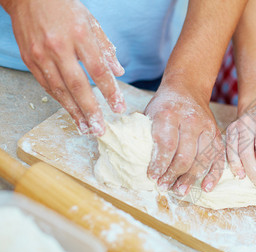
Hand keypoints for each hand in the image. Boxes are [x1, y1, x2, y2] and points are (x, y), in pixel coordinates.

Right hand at [5, 0, 124, 134]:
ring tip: (85, 128)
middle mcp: (59, 47)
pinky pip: (46, 85)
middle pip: (78, 85)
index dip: (109, 91)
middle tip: (100, 129)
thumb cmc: (65, 8)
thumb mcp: (91, 22)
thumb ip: (106, 49)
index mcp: (80, 35)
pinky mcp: (29, 59)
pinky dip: (59, 100)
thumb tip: (119, 72)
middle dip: (90, 110)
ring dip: (73, 112)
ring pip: (59, 90)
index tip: (119, 108)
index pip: (98, 70)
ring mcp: (41, 54)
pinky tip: (70, 111)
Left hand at [144, 87, 224, 195]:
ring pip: (202, 159)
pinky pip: (218, 157)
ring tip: (180, 190)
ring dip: (190, 178)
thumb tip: (137, 162)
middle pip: (185, 155)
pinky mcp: (217, 134)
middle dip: (173, 175)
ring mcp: (207, 128)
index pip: (167, 144)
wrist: (187, 90)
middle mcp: (191, 120)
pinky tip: (206, 187)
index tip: (153, 177)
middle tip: (163, 186)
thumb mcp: (150, 113)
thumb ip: (147, 135)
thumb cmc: (165, 106)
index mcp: (170, 114)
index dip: (160, 164)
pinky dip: (214, 174)